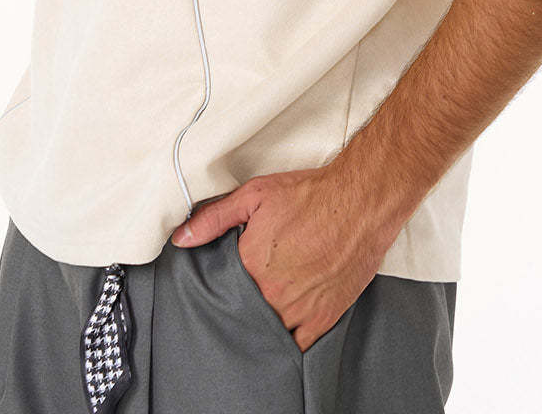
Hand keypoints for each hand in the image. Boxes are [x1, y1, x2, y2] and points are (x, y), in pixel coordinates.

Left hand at [169, 165, 398, 352]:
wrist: (360, 201)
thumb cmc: (310, 195)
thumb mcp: (255, 195)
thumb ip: (214, 218)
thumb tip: (181, 238)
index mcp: (250, 266)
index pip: (221, 288)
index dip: (221, 284)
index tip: (225, 279)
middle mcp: (272, 295)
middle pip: (243, 312)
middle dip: (240, 304)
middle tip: (248, 290)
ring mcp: (298, 311)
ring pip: (268, 332)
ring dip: (262, 323)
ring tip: (265, 306)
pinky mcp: (323, 319)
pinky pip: (297, 346)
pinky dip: (288, 341)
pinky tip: (283, 328)